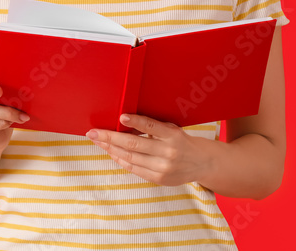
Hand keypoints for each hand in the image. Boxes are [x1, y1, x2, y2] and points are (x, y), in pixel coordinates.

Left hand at [86, 113, 213, 186]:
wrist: (202, 163)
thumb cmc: (181, 141)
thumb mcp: (172, 129)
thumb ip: (152, 127)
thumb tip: (123, 122)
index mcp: (173, 135)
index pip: (152, 127)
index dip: (136, 122)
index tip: (121, 117)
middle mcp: (168, 152)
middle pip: (134, 144)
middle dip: (110, 138)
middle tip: (93, 133)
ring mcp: (163, 167)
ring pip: (131, 158)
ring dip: (111, 149)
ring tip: (97, 142)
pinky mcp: (159, 179)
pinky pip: (135, 169)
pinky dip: (121, 160)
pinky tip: (111, 153)